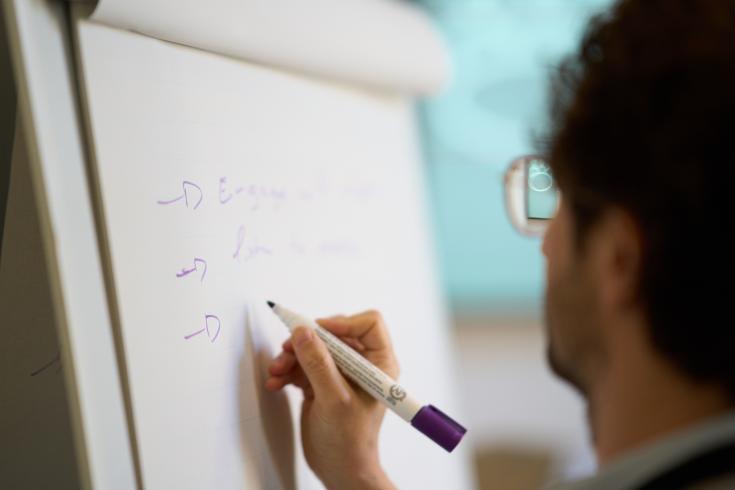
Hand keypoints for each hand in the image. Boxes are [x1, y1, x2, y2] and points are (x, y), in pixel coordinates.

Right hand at [265, 311, 397, 489]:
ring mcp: (340, 373)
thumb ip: (318, 364)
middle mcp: (362, 364)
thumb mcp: (334, 399)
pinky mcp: (322, 383)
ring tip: (277, 371)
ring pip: (314, 348)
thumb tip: (304, 333)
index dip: (342, 323)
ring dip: (292, 357)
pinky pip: (302, 365)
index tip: (317, 330)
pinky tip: (276, 383)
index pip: (369, 324)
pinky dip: (288, 371)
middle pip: (334, 334)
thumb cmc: (350, 440)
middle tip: (287, 349)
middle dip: (308, 342)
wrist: (339, 469)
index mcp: (379, 363)